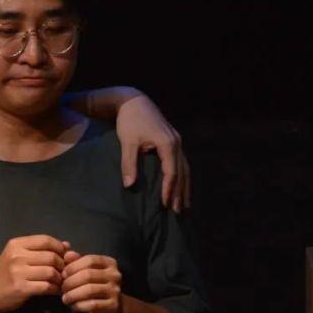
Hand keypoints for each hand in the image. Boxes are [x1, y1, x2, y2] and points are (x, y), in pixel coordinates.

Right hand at [0, 235, 65, 312]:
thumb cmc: (4, 273)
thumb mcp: (18, 255)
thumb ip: (41, 249)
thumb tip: (68, 245)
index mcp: (16, 244)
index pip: (46, 240)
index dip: (59, 248)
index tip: (62, 256)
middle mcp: (17, 256)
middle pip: (51, 256)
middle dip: (62, 265)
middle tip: (62, 272)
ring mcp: (18, 272)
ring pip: (51, 272)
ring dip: (59, 278)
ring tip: (58, 282)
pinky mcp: (21, 288)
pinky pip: (46, 286)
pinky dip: (54, 289)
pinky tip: (53, 290)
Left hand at [60, 252, 122, 312]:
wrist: (111, 308)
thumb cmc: (94, 285)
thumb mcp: (86, 271)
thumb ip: (76, 261)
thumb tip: (67, 255)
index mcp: (109, 263)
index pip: (89, 260)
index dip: (73, 266)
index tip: (62, 274)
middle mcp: (115, 275)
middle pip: (88, 275)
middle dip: (71, 282)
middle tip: (61, 288)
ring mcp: (115, 290)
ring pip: (90, 290)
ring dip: (73, 294)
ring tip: (65, 298)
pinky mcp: (113, 305)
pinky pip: (93, 304)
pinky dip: (80, 305)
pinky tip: (73, 306)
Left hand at [116, 94, 190, 211]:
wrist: (133, 101)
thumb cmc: (129, 121)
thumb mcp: (127, 141)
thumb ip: (129, 163)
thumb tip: (129, 185)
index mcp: (167, 143)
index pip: (171, 172)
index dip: (168, 189)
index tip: (164, 205)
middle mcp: (176, 143)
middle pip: (182, 172)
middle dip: (180, 192)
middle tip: (177, 212)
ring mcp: (177, 141)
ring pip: (185, 168)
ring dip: (184, 186)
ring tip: (184, 205)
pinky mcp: (173, 141)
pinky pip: (181, 162)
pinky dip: (182, 176)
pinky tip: (181, 186)